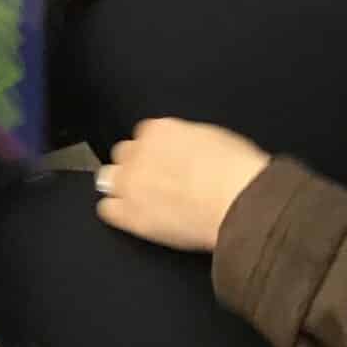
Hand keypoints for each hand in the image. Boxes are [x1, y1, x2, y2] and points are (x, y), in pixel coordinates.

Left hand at [95, 119, 269, 252]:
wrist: (238, 201)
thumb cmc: (237, 172)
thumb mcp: (211, 139)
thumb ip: (186, 141)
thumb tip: (186, 152)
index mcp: (159, 129)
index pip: (144, 136)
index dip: (155, 152)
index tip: (165, 162)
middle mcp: (139, 152)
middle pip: (123, 155)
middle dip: (136, 166)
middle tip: (156, 182)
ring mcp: (131, 182)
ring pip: (109, 179)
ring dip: (122, 187)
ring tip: (143, 200)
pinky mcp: (130, 213)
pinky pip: (108, 209)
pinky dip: (117, 212)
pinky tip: (132, 217)